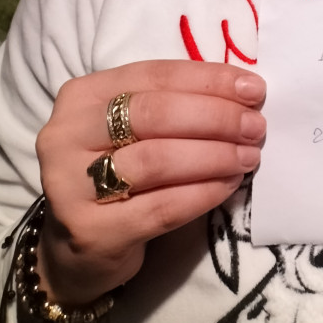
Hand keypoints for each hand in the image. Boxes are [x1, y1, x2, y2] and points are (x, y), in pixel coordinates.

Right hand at [34, 61, 265, 305]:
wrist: (74, 247)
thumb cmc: (116, 170)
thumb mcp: (132, 128)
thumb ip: (174, 104)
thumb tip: (244, 92)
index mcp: (83, 95)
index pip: (155, 75)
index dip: (209, 80)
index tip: (254, 89)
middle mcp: (67, 134)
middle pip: (155, 114)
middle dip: (216, 117)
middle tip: (255, 127)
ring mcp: (70, 185)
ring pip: (158, 160)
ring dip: (215, 155)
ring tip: (248, 156)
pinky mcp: (90, 231)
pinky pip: (161, 207)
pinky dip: (203, 193)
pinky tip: (229, 185)